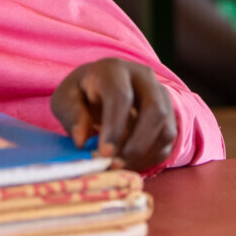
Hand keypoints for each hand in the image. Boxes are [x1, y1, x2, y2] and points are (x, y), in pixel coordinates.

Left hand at [51, 58, 175, 171]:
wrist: (103, 86)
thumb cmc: (82, 93)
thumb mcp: (66, 99)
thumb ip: (71, 115)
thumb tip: (82, 141)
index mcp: (114, 69)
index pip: (121, 96)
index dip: (114, 127)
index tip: (104, 154)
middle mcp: (144, 78)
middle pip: (154, 110)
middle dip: (136, 144)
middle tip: (114, 164)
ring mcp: (161, 96)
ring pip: (166, 129)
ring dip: (144, 154)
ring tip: (118, 165)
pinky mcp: (169, 115)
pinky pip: (168, 143)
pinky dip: (150, 159)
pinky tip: (128, 163)